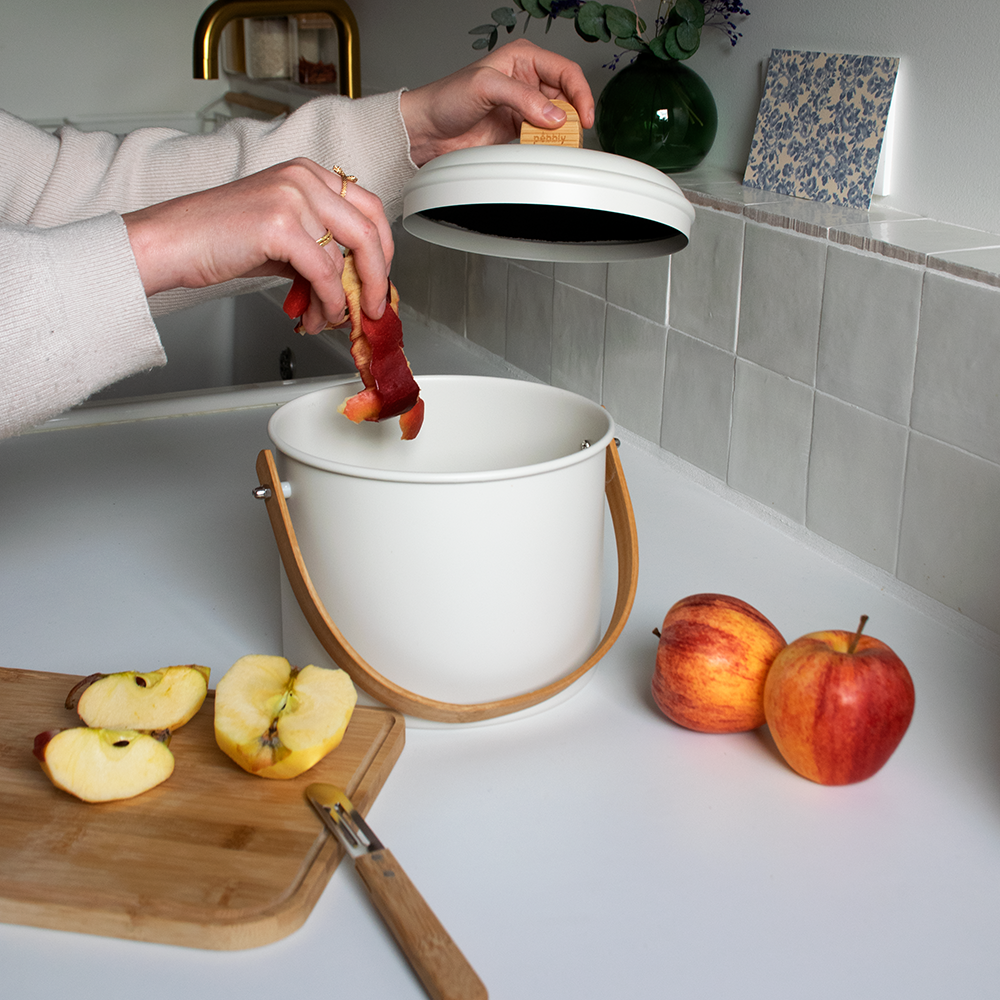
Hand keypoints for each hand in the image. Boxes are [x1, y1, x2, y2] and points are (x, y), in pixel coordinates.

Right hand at [123, 158, 393, 333]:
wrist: (172, 242)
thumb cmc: (219, 239)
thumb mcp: (282, 238)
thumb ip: (320, 249)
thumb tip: (353, 282)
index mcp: (307, 174)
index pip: (369, 207)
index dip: (382, 249)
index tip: (381, 279)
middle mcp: (303, 179)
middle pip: (369, 229)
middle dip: (377, 277)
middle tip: (375, 307)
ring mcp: (292, 198)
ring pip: (344, 258)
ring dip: (341, 300)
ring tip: (325, 318)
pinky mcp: (280, 224)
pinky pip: (324, 273)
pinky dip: (327, 302)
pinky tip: (316, 315)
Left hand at [399, 38, 594, 165]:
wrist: (428, 131)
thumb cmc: (447, 99)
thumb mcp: (485, 87)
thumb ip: (522, 98)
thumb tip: (554, 115)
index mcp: (522, 58)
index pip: (564, 71)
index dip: (580, 93)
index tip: (584, 117)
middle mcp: (526, 80)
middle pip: (565, 96)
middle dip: (572, 115)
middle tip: (572, 134)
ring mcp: (523, 106)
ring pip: (557, 118)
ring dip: (561, 132)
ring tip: (559, 143)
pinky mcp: (517, 129)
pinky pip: (543, 135)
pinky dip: (548, 143)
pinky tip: (546, 149)